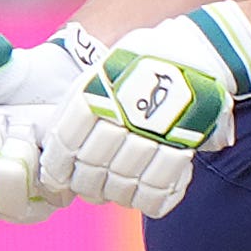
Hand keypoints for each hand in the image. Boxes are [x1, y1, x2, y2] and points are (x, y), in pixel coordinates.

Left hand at [41, 5, 250, 217]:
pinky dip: (149, 200)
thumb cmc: (141, 65)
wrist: (196, 51)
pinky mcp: (182, 146)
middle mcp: (121, 114)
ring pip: (121, 184)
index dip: (56, 168)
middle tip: (89, 186)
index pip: (64, 142)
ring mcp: (153, 132)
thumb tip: (54, 146)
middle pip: (91, 168)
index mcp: (96, 92)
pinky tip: (143, 195)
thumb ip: (78, 105)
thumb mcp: (102, 71)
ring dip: (115, 193)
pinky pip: (158, 190)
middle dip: (86, 184)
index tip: (55, 179)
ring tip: (115, 188)